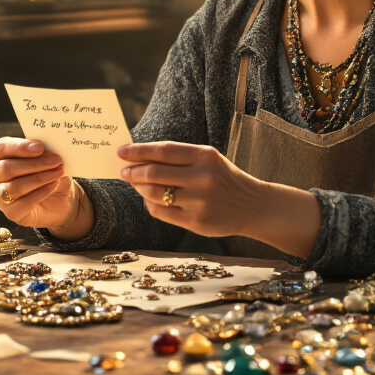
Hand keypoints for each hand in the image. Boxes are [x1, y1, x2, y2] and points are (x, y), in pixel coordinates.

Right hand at [0, 138, 90, 237]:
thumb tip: (46, 152)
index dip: (19, 147)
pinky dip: (41, 192)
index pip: (0, 148)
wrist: (59, 198)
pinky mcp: (11, 213)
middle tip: (56, 160)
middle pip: (5, 168)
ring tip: (58, 172)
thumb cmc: (49, 172)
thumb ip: (44, 154)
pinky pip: (23, 203)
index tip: (40, 147)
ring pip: (13, 187)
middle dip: (34, 164)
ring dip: (39, 178)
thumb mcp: (48, 158)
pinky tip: (54, 185)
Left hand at [119, 141, 321, 256]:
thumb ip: (178, 158)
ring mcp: (199, 202)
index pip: (163, 151)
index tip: (121, 151)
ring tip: (136, 184)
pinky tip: (149, 200)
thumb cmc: (224, 178)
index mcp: (205, 156)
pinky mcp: (196, 223)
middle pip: (155, 173)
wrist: (254, 206)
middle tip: (123, 171)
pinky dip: (150, 205)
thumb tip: (139, 158)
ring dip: (139, 189)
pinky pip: (162, 213)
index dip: (138, 151)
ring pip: (154, 194)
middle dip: (133, 172)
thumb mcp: (208, 160)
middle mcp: (202, 178)